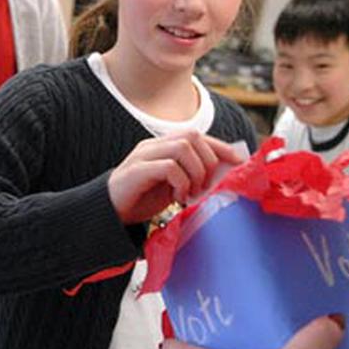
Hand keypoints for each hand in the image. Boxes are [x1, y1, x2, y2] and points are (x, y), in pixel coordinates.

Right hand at [108, 130, 240, 224]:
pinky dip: (180, 181)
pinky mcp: (136, 170)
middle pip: (192, 136)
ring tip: (192, 191)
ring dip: (195, 171)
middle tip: (205, 185)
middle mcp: (154, 145)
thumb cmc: (142, 199)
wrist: (109, 213)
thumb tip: (224, 174)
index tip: (239, 161)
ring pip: (182, 147)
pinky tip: (178, 197)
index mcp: (163, 146)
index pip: (197, 136)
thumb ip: (194, 176)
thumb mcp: (174, 186)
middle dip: (208, 160)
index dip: (221, 146)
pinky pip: (168, 166)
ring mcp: (144, 155)